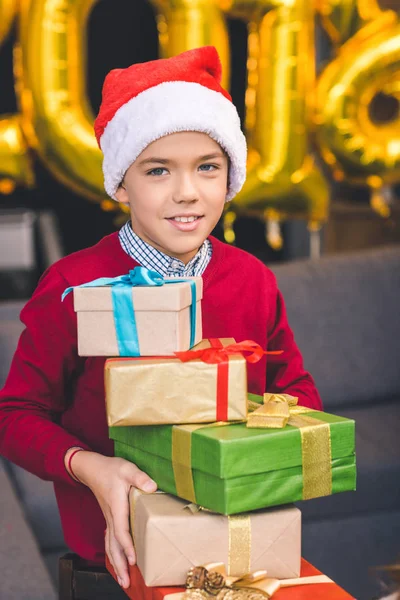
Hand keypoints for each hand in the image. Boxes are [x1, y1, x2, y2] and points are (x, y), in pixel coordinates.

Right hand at [65, 449, 156, 588]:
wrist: (92, 468)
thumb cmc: (111, 469)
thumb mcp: (127, 468)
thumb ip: (139, 477)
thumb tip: (152, 487)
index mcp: (117, 507)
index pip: (121, 531)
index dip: (127, 546)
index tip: (133, 560)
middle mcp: (111, 517)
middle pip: (113, 546)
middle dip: (119, 565)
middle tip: (126, 583)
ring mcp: (109, 519)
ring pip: (110, 546)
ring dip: (115, 564)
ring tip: (122, 581)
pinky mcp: (110, 518)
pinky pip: (110, 541)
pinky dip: (113, 554)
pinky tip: (117, 562)